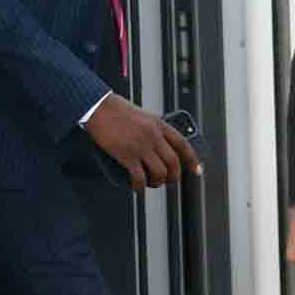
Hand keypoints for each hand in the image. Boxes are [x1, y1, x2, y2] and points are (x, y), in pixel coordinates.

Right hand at [85, 97, 202, 188]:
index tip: (197, 170)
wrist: (98, 107)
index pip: (182, 144)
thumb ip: (153, 129)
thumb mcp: (143, 115)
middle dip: (174, 176)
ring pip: (160, 172)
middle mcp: (153, 136)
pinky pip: (139, 177)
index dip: (191, 159)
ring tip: (152, 183)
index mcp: (159, 124)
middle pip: (173, 162)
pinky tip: (137, 187)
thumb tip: (158, 144)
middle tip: (169, 181)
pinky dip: (140, 186)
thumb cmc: (116, 110)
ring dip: (158, 182)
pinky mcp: (126, 154)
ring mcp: (140, 146)